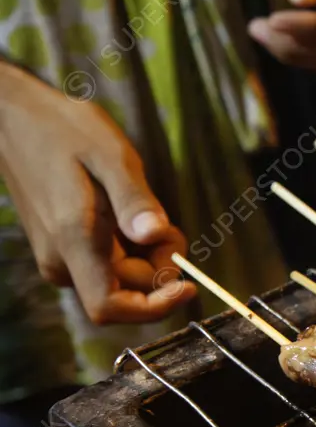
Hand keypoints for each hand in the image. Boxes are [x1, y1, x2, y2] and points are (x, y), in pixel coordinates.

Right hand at [0, 64, 195, 324]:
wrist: (13, 118)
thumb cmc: (63, 130)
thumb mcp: (109, 154)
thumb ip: (133, 198)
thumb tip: (155, 235)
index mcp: (73, 241)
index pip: (110, 306)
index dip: (154, 307)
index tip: (188, 286)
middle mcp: (62, 261)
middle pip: (127, 290)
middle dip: (159, 265)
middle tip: (165, 223)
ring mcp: (59, 258)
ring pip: (120, 278)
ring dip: (147, 255)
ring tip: (143, 210)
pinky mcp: (63, 250)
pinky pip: (108, 264)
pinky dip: (131, 248)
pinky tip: (126, 213)